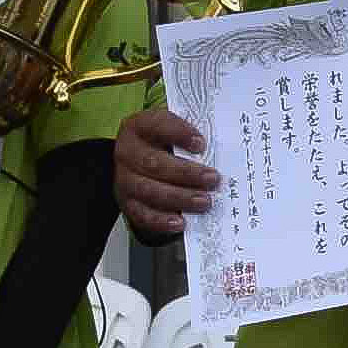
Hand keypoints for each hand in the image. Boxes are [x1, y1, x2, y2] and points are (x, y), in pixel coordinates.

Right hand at [115, 107, 220, 240]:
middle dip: (186, 173)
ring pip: (150, 191)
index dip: (179, 133)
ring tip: (204, 201)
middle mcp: (127, 153)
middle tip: (213, 179)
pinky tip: (181, 222)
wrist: (137, 165)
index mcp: (139, 127)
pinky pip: (143, 215)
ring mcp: (124, 180)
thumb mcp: (173, 132)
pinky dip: (162, 220)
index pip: (157, 125)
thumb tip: (223, 151)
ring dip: (180, 197)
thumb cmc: (163, 145)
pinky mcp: (128, 203)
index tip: (201, 144)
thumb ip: (191, 139)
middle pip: (154, 163)